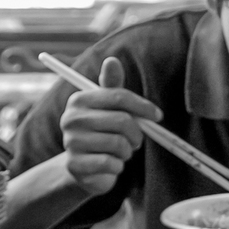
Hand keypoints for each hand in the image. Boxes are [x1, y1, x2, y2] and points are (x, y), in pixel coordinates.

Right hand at [61, 58, 161, 195]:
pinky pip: (111, 164)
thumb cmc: (102, 132)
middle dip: (137, 133)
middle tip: (135, 140)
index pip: (118, 97)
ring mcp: (71, 143)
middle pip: (122, 121)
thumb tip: (112, 61)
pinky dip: (118, 166)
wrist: (84, 168)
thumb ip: (112, 87)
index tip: (157, 116)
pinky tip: (111, 164)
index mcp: (79, 100)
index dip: (143, 106)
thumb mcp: (108, 108)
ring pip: (119, 144)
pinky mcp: (75, 166)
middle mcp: (71, 119)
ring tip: (120, 152)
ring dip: (127, 151)